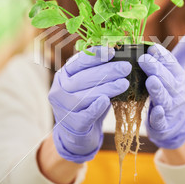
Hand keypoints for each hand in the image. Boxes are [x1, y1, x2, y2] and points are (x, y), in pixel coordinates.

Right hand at [49, 46, 130, 162]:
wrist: (78, 132)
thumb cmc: (87, 102)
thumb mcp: (88, 84)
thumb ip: (96, 71)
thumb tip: (118, 56)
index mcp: (63, 76)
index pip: (78, 62)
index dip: (95, 56)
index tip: (112, 51)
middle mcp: (59, 91)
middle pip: (83, 79)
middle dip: (106, 71)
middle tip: (125, 67)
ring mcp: (63, 109)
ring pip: (84, 96)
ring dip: (106, 88)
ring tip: (124, 83)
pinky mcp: (73, 125)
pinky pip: (85, 115)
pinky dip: (96, 107)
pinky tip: (106, 100)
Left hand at [138, 27, 184, 148]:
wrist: (178, 123)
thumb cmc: (174, 89)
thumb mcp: (179, 68)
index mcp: (177, 76)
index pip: (171, 64)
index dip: (162, 56)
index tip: (152, 48)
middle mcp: (175, 91)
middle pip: (167, 79)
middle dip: (156, 69)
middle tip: (144, 59)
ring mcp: (170, 108)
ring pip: (164, 98)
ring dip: (158, 90)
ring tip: (150, 81)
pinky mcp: (162, 124)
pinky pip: (161, 120)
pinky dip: (159, 116)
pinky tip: (155, 111)